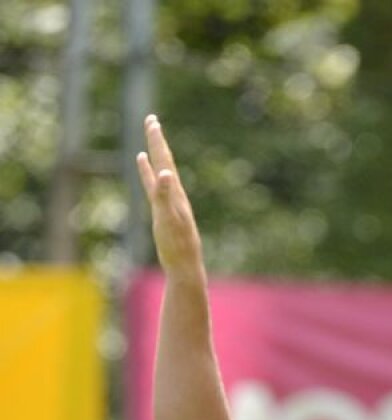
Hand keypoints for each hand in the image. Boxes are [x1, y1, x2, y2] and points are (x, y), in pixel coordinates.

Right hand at [135, 115, 203, 276]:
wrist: (185, 267)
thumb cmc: (175, 246)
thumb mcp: (167, 219)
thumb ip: (164, 196)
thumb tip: (165, 173)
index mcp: (174, 193)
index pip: (164, 160)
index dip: (157, 141)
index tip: (151, 120)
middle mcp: (174, 194)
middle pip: (164, 161)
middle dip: (157, 140)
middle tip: (151, 119)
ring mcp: (170, 202)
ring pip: (161, 172)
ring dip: (155, 155)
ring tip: (151, 140)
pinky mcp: (165, 212)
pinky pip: (155, 187)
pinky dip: (150, 174)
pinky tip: (147, 167)